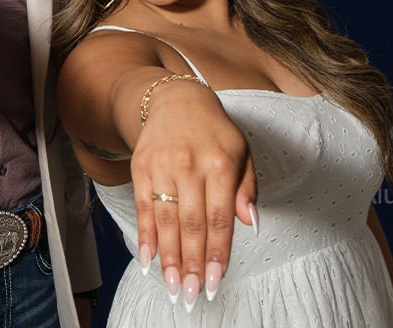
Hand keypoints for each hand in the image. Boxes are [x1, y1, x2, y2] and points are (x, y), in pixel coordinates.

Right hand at [129, 82, 255, 308]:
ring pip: (166, 219)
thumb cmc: (214, 132)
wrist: (174, 99)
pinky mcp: (141, 167)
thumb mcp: (242, 152)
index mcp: (221, 163)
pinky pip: (143, 207)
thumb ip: (247, 189)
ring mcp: (163, 166)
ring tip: (171, 285)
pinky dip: (145, 236)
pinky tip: (148, 259)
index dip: (216, 253)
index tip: (214, 280)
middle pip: (191, 223)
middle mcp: (190, 165)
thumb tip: (250, 223)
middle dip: (191, 263)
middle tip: (190, 293)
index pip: (219, 218)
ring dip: (168, 257)